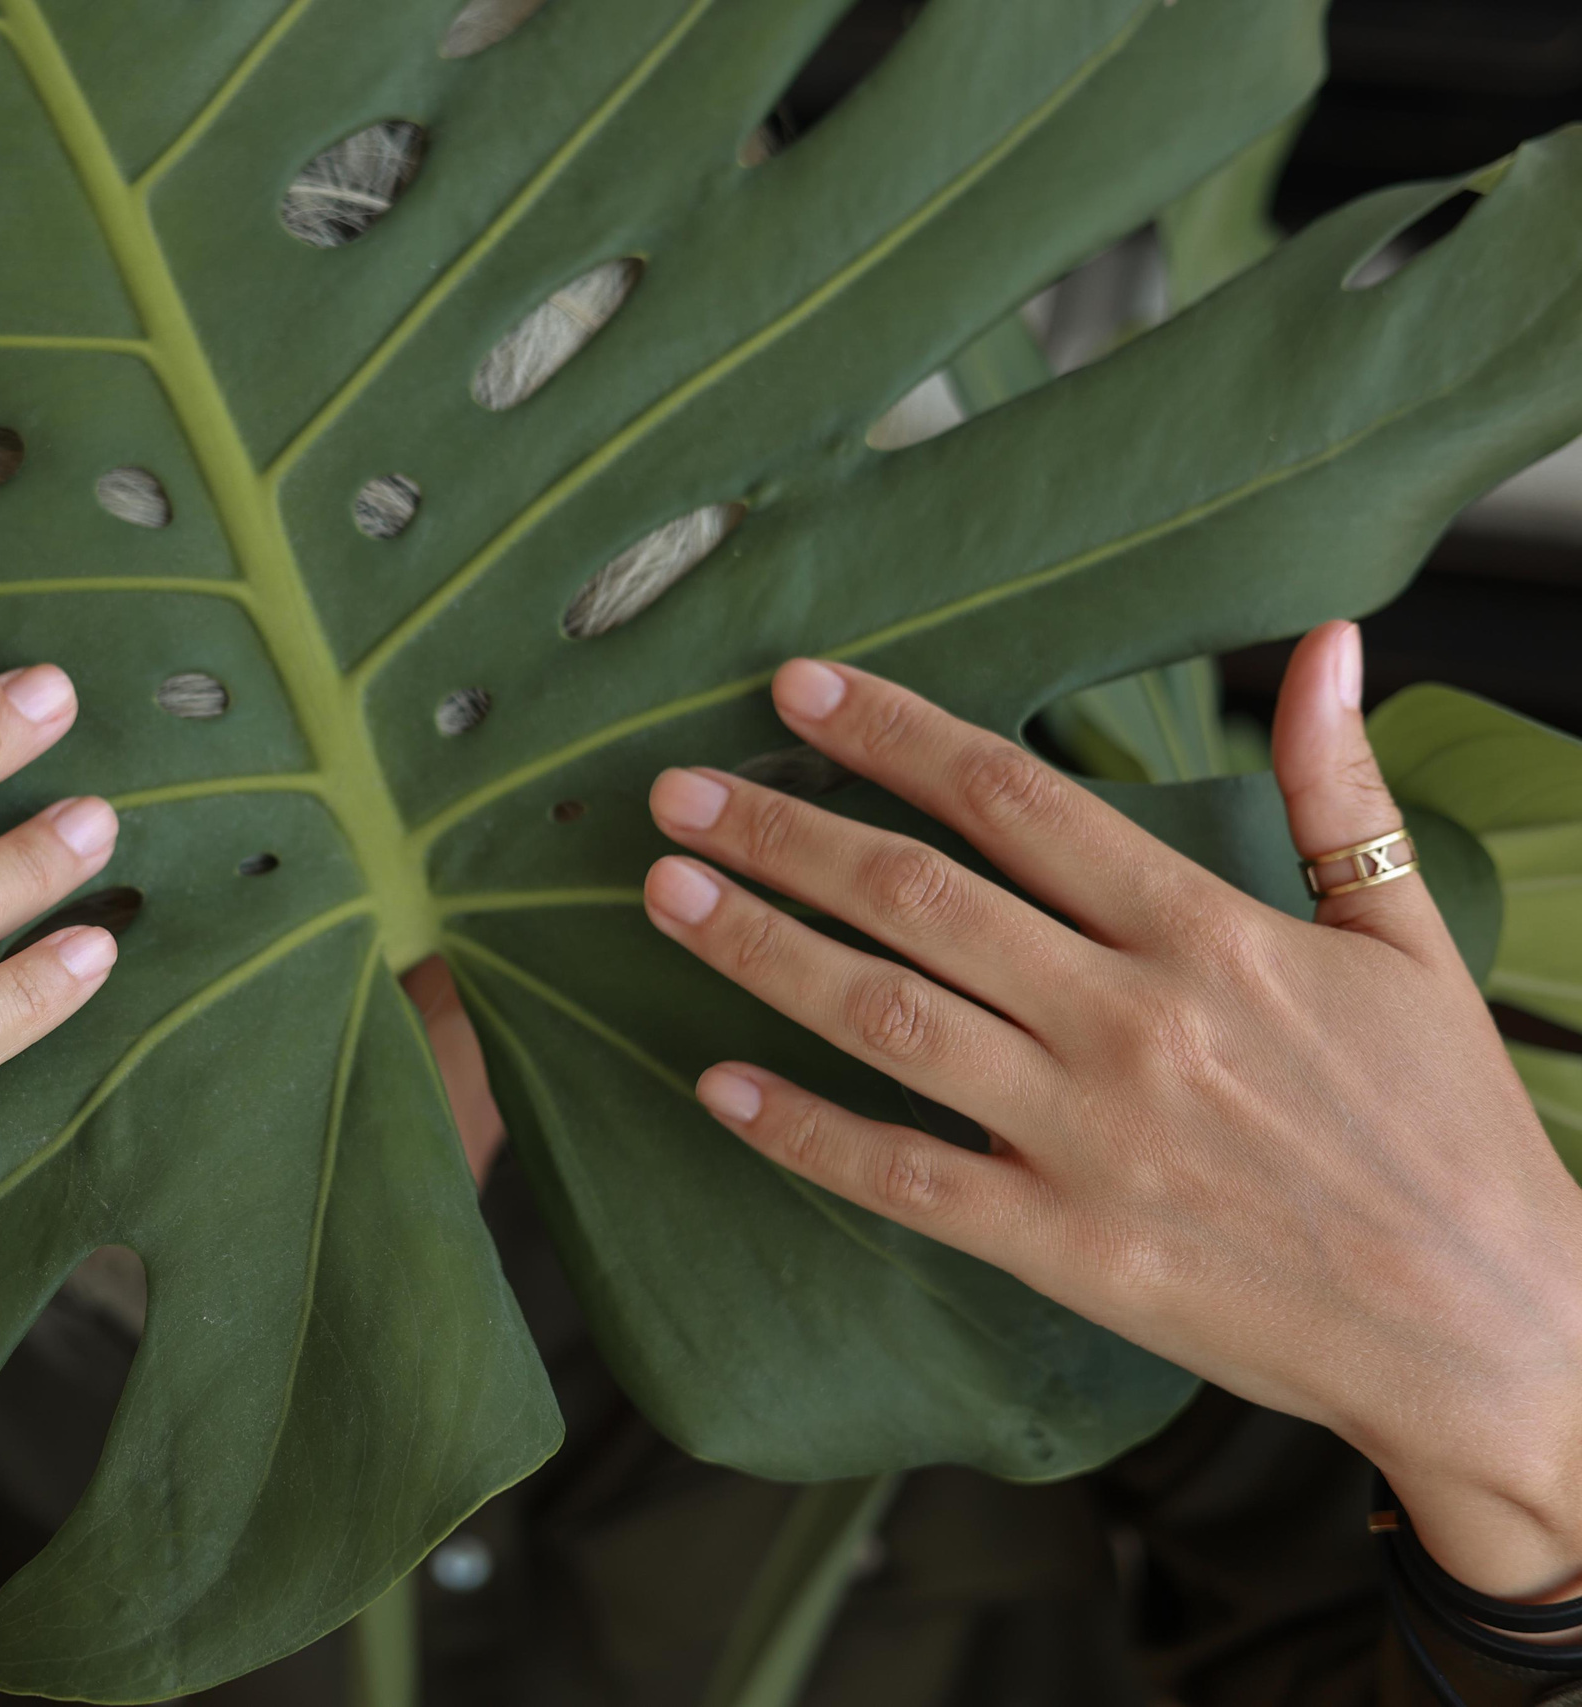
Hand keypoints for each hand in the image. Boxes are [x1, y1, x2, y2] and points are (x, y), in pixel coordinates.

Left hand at [641, 621, 1581, 1606]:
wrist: (1490, 1329)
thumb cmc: (1445, 1130)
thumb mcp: (1406, 940)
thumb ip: (1339, 792)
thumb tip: (1329, 644)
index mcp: (1208, 931)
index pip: (1016, 800)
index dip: (894, 735)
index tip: (796, 689)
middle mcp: (1133, 1021)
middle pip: (918, 897)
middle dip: (782, 833)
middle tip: (673, 792)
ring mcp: (1090, 1138)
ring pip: (887, 1017)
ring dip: (761, 948)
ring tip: (665, 892)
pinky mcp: (1066, 1247)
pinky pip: (903, 1177)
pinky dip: (802, 1130)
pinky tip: (716, 1083)